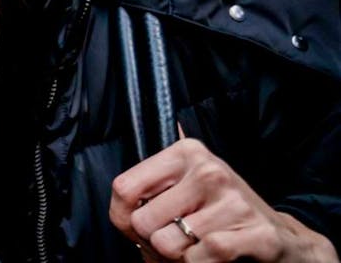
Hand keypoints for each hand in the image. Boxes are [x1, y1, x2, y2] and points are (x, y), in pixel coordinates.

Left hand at [110, 139, 337, 261]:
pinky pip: (201, 256)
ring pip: (168, 244)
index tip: (143, 225)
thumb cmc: (217, 216)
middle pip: (143, 221)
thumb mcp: (179, 194)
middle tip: (177, 240)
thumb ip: (142, 199)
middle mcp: (209, 170)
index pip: (124, 188)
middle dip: (153, 243)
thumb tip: (123, 217)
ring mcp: (234, 200)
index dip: (124, 218)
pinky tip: (213, 258)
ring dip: (178, 257)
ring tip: (197, 248)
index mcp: (185, 153)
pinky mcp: (257, 233)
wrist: (281, 239)